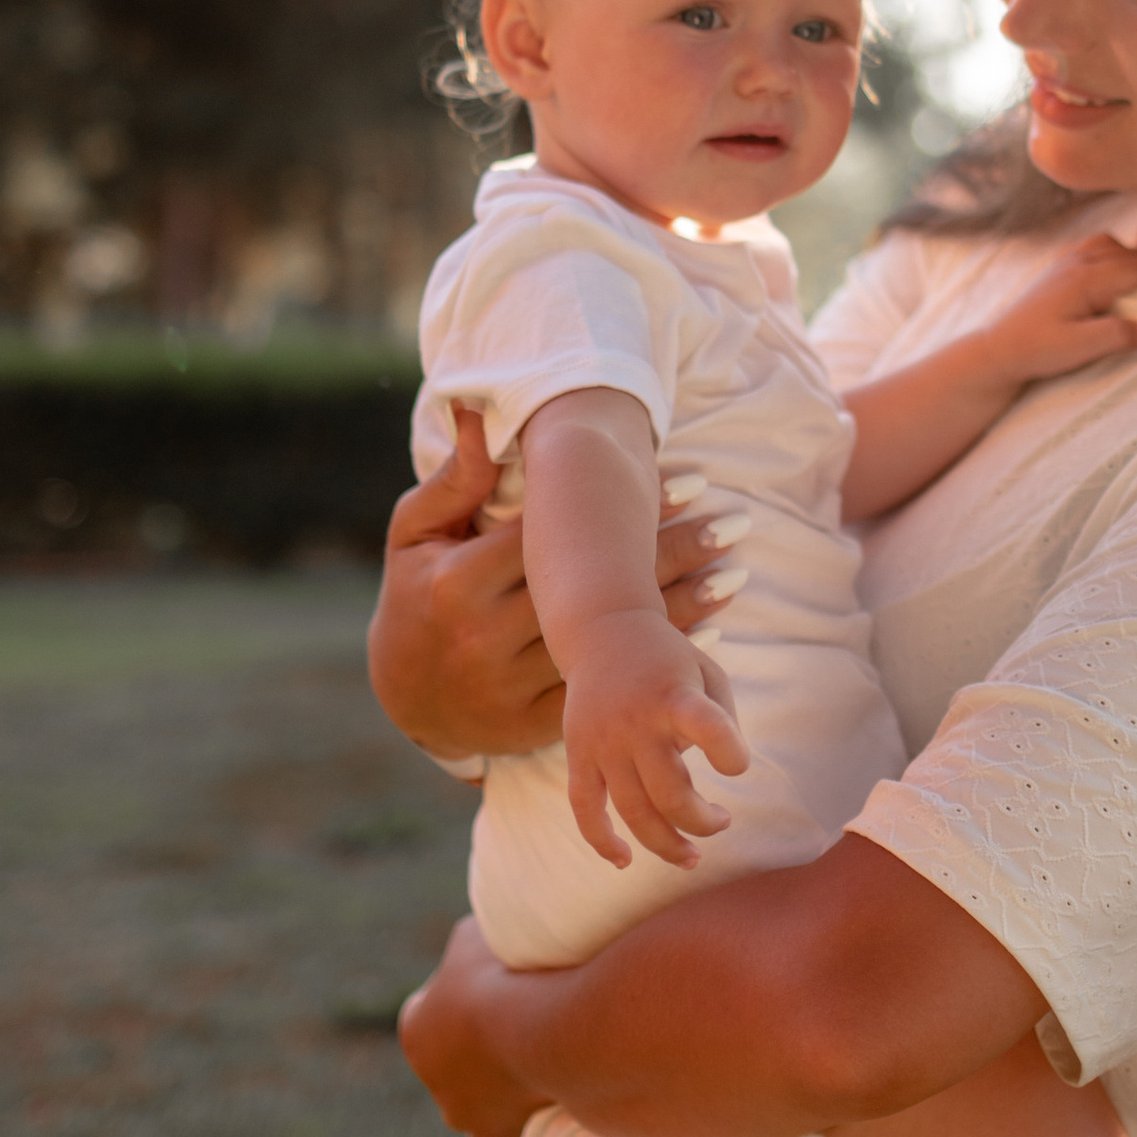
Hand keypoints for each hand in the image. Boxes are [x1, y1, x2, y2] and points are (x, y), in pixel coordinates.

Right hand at [369, 409, 738, 760]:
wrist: (402, 700)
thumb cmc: (414, 596)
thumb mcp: (416, 534)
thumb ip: (454, 479)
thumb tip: (477, 411)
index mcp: (458, 583)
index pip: (552, 536)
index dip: (619, 508)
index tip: (682, 482)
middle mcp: (486, 637)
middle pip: (592, 588)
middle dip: (667, 554)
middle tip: (729, 525)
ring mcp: (512, 686)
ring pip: (608, 643)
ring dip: (679, 610)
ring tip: (734, 575)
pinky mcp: (536, 726)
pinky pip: (605, 692)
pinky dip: (654, 666)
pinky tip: (707, 642)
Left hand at [399, 913, 540, 1136]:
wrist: (545, 1027)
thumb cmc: (504, 973)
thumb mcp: (473, 938)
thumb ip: (465, 952)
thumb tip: (476, 952)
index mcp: (414, 1030)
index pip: (429, 1011)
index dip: (460, 995)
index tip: (491, 985)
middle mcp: (431, 1080)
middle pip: (453, 1060)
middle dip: (478, 1045)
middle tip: (520, 1021)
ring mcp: (463, 1115)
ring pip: (477, 1101)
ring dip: (499, 1084)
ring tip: (538, 1058)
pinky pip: (505, 1131)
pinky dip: (521, 1115)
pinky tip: (547, 1091)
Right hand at [562, 614, 750, 871]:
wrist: (602, 630)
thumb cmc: (668, 659)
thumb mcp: (708, 673)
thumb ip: (724, 722)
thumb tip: (721, 777)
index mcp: (675, 696)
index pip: (710, 730)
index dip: (732, 756)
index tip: (736, 764)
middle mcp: (637, 722)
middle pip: (672, 795)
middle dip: (704, 822)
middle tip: (721, 821)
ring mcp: (604, 741)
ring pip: (634, 812)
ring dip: (667, 844)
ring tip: (691, 856)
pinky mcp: (579, 753)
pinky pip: (585, 808)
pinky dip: (602, 840)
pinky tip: (625, 861)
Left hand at [993, 232, 1136, 382]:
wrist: (1000, 349)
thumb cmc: (1038, 350)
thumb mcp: (1078, 349)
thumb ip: (1114, 336)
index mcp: (1085, 278)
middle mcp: (1076, 260)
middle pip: (1129, 254)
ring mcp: (1065, 260)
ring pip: (1111, 244)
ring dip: (1125, 263)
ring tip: (1125, 294)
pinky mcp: (1057, 266)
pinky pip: (1092, 247)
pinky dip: (1106, 258)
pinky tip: (1102, 284)